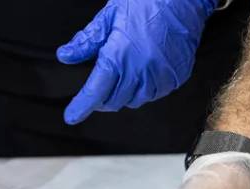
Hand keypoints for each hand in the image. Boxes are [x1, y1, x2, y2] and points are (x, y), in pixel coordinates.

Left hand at [57, 0, 216, 123]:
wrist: (182, 0)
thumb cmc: (145, 2)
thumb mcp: (109, 16)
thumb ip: (87, 41)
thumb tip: (66, 56)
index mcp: (119, 55)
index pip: (96, 90)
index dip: (81, 106)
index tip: (71, 116)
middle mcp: (140, 71)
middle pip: (114, 101)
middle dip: (103, 98)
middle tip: (101, 85)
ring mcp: (160, 77)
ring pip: (135, 100)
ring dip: (125, 94)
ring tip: (125, 73)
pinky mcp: (175, 78)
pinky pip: (155, 94)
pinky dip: (145, 89)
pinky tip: (144, 72)